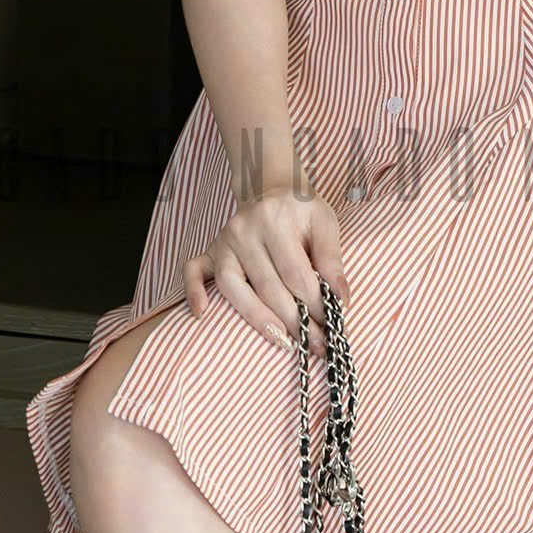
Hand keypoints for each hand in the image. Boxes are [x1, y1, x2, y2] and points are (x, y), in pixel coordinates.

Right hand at [184, 186, 349, 355]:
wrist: (271, 187)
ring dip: (258, 319)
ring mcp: (224, 240)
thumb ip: (332, 260)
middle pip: (268, 286)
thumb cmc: (301, 210)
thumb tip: (340, 300)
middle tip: (315, 345)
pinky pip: (193, 270)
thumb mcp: (324, 223)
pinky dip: (194, 292)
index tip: (331, 326)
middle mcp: (245, 230)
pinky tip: (202, 314)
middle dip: (295, 321)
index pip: (296, 274)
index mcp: (276, 220)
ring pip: (233, 287)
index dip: (315, 304)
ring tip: (283, 342)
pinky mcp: (210, 250)